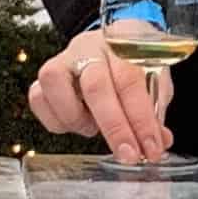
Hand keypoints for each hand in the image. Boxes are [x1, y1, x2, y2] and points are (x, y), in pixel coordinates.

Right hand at [27, 26, 176, 163]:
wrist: (114, 43)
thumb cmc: (134, 67)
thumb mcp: (154, 84)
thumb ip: (154, 112)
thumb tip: (159, 142)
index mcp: (121, 44)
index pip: (130, 81)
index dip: (141, 119)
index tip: (152, 149)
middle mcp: (89, 48)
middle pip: (95, 86)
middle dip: (114, 128)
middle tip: (128, 155)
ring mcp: (63, 59)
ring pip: (54, 83)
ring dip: (76, 118)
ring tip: (93, 128)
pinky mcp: (45, 75)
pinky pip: (38, 97)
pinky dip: (57, 119)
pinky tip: (77, 122)